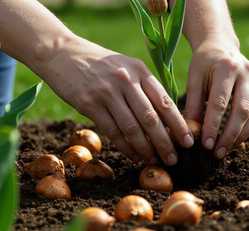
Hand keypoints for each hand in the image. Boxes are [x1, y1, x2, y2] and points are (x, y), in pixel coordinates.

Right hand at [41, 36, 194, 164]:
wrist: (61, 53)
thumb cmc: (97, 62)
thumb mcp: (124, 64)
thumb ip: (142, 85)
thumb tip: (162, 115)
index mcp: (138, 69)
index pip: (165, 101)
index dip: (178, 125)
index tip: (187, 141)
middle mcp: (125, 80)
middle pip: (152, 118)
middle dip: (165, 142)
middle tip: (173, 159)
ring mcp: (106, 92)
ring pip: (132, 128)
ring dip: (145, 149)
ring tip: (154, 160)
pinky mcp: (89, 104)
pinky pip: (112, 131)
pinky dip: (125, 147)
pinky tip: (132, 155)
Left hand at [183, 37, 248, 158]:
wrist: (221, 44)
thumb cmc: (203, 63)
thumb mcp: (194, 79)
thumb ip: (192, 104)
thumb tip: (189, 134)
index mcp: (226, 67)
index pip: (219, 102)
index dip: (213, 126)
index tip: (205, 144)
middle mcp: (246, 72)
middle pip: (241, 110)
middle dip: (229, 135)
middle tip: (217, 153)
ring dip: (240, 136)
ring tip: (225, 151)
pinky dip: (247, 129)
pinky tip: (235, 140)